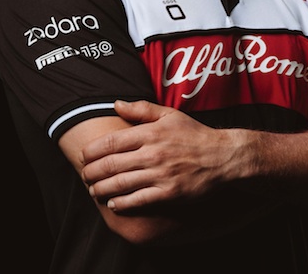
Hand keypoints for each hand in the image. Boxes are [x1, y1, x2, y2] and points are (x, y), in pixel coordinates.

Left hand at [79, 100, 239, 212]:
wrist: (223, 156)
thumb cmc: (195, 134)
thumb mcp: (170, 115)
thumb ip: (141, 109)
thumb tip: (116, 104)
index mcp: (150, 133)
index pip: (110, 143)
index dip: (91, 152)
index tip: (84, 157)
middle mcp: (153, 154)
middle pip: (110, 165)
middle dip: (91, 173)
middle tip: (85, 176)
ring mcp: (161, 175)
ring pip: (120, 184)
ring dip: (101, 189)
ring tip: (93, 191)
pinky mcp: (169, 193)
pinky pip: (138, 200)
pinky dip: (122, 204)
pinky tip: (113, 204)